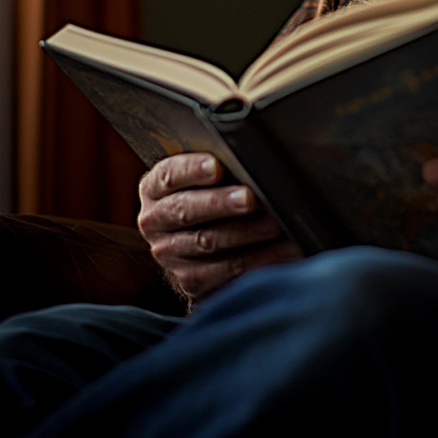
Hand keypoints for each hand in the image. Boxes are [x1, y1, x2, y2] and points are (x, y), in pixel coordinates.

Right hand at [138, 153, 301, 300]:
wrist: (196, 246)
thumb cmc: (209, 195)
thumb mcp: (203, 177)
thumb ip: (220, 166)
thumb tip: (252, 156)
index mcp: (156, 188)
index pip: (169, 175)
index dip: (192, 169)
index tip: (217, 166)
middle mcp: (156, 221)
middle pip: (185, 210)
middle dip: (220, 203)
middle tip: (250, 197)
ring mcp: (170, 254)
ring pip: (207, 242)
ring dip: (246, 233)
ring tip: (275, 224)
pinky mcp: (191, 280)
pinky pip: (225, 272)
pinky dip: (257, 260)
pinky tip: (281, 251)